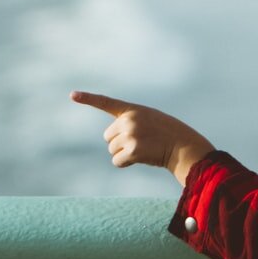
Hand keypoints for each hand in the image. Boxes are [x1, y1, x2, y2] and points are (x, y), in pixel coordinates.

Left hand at [70, 92, 213, 184]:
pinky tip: (141, 159)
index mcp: (133, 110)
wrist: (184, 147)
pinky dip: (126, 163)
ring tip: (144, 150)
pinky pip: (117, 161)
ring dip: (124, 154)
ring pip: (112, 150)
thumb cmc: (170, 135)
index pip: (106, 102)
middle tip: (140, 143)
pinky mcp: (133, 150)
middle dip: (120, 142)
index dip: (88, 99)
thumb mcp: (151, 120)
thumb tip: (112, 143)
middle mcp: (129, 120)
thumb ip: (131, 123)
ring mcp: (130, 135)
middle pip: (108, 136)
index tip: (72, 95)